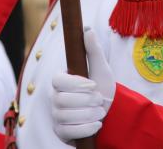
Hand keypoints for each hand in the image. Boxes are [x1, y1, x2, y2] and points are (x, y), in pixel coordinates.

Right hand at [50, 28, 115, 142]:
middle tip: (99, 99)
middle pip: (63, 100)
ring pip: (67, 116)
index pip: (58, 80)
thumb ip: (93, 51)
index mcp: (60, 80)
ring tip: (100, 111)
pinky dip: (87, 128)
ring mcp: (56, 115)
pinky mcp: (61, 131)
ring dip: (90, 114)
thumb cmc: (102, 87)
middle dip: (87, 101)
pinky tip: (97, 124)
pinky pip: (69, 132)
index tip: (93, 85)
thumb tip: (88, 30)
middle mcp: (54, 97)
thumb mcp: (101, 68)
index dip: (75, 84)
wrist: (108, 111)